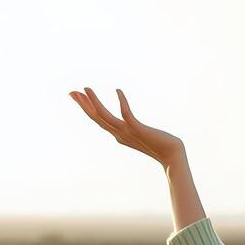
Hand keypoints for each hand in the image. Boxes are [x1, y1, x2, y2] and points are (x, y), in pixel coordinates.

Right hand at [69, 87, 184, 166]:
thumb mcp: (142, 135)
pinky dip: (122, 102)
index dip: (87, 108)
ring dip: (94, 102)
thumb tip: (129, 122)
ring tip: (86, 89)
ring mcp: (127, 132)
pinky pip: (127, 114)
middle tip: (71, 92)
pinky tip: (118, 90)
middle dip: (83, 104)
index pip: (98, 120)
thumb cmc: (162, 145)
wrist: (173, 156)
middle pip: (96, 118)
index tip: (78, 96)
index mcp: (119, 135)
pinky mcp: (138, 129)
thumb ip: (133, 129)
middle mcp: (119, 134)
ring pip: (105, 116)